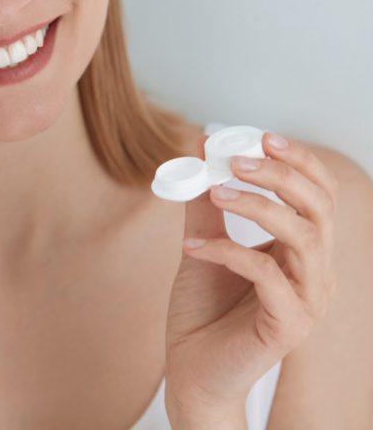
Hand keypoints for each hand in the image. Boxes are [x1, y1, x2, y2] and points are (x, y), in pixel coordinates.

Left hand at [164, 131, 339, 414]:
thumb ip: (205, 205)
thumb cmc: (203, 311)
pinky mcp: (288, 325)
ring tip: (214, 193)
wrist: (190, 371)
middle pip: (319, 210)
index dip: (298, 162)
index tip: (261, 138)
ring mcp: (307, 301)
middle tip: (235, 160)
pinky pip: (268, 274)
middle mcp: (315, 274)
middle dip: (280, 176)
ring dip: (257, 207)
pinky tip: (192, 247)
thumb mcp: (202, 245)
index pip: (320, 196)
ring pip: (303, 238)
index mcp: (302, 251)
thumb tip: (200, 150)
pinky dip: (229, 251)